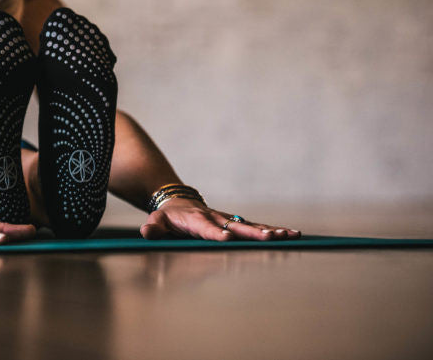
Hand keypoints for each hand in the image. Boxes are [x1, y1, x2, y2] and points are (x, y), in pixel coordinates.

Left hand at [140, 197, 300, 240]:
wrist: (178, 201)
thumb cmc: (167, 217)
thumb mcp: (155, 221)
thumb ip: (152, 228)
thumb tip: (147, 232)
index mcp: (196, 221)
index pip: (207, 229)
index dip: (216, 234)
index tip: (227, 238)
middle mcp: (216, 219)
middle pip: (236, 227)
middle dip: (253, 233)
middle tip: (271, 238)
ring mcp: (229, 220)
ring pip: (251, 225)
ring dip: (271, 231)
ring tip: (290, 235)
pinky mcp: (237, 223)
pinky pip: (257, 226)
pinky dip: (274, 230)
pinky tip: (292, 234)